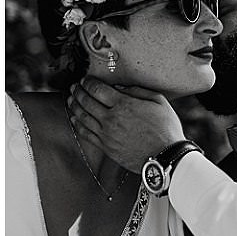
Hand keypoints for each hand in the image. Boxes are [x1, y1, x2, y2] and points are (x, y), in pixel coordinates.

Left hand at [67, 77, 186, 172]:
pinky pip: (85, 133)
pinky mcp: (105, 146)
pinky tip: (74, 118)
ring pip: (82, 117)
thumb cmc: (166, 129)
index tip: (85, 80)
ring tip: (71, 99)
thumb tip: (120, 88)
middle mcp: (111, 118)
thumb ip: (138, 92)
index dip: (89, 82)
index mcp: (124, 105)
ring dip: (74, 106)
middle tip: (74, 87)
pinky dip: (76, 124)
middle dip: (78, 92)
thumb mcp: (159, 102)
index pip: (98, 89)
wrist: (165, 156)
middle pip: (87, 101)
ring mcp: (106, 133)